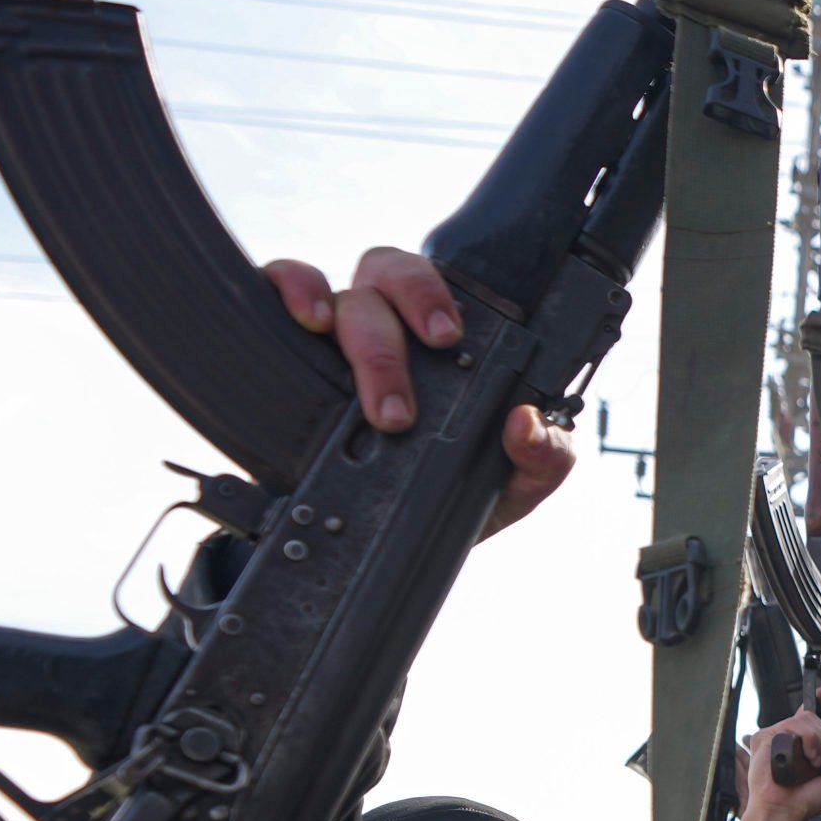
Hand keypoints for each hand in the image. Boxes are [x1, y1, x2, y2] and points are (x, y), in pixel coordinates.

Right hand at [262, 248, 576, 531]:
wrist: (402, 538)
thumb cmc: (464, 491)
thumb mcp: (517, 481)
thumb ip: (542, 455)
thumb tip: (525, 423)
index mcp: (447, 336)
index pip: (440, 285)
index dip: (435, 296)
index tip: (446, 337)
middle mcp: (394, 321)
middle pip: (386, 282)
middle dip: (392, 344)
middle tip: (401, 411)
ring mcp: (340, 331)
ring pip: (341, 294)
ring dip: (354, 341)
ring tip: (364, 401)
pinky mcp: (292, 344)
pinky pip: (278, 288)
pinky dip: (287, 291)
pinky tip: (305, 323)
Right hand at [734, 710, 820, 820]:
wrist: (783, 809)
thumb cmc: (803, 800)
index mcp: (801, 745)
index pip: (809, 715)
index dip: (820, 698)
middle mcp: (787, 738)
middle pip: (814, 717)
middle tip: (819, 760)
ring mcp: (775, 735)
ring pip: (807, 719)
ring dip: (817, 741)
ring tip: (811, 761)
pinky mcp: (765, 736)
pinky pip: (795, 724)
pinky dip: (807, 740)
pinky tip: (803, 756)